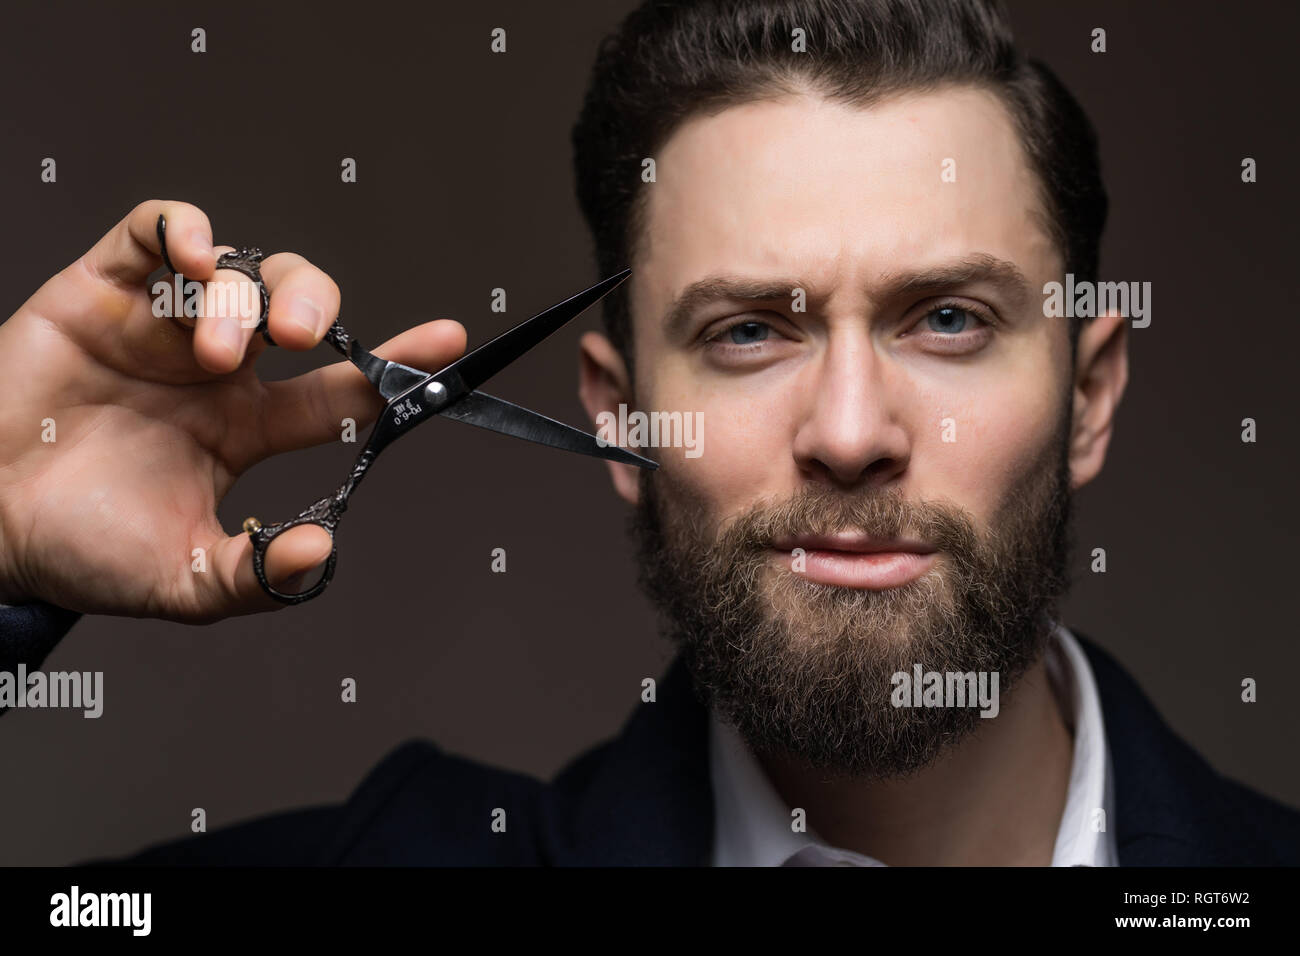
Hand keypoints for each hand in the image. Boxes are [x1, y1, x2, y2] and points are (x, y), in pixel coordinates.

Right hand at [0, 200, 465, 621]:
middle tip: (300, 339)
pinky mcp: (102, 290)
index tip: (448, 343)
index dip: (394, 364)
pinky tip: (198, 260)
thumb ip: (254, 575)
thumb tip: (323, 553)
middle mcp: (215, 369)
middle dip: (316, 307)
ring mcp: (161, 325)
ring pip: (238, 270)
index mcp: (246, 426)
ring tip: (207, 351)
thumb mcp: (181, 580)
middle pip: (299, 306)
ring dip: (241, 299)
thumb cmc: (79, 549)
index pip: (338, 386)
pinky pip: (156, 231)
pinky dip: (187, 231)